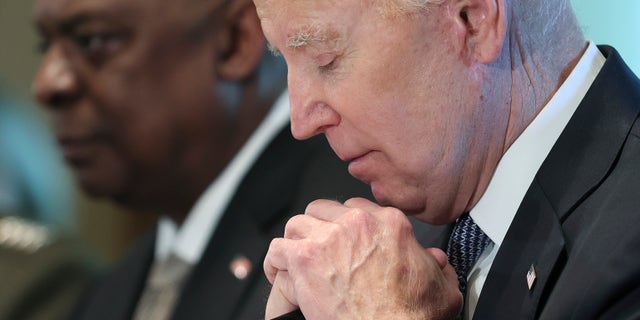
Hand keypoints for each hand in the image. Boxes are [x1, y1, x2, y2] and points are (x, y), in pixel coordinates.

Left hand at [264, 198, 461, 319]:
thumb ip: (436, 266)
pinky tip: (282, 273)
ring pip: (298, 225)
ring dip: (296, 242)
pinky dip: (276, 263)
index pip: (353, 207)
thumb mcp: (440, 286)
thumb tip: (434, 260)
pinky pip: (277, 249)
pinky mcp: (306, 259)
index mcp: (387, 224)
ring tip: (297, 260)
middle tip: (318, 249)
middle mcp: (357, 224)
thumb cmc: (412, 315)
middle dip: (318, 229)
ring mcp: (328, 239)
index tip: (342, 240)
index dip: (344, 225)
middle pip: (322, 210)